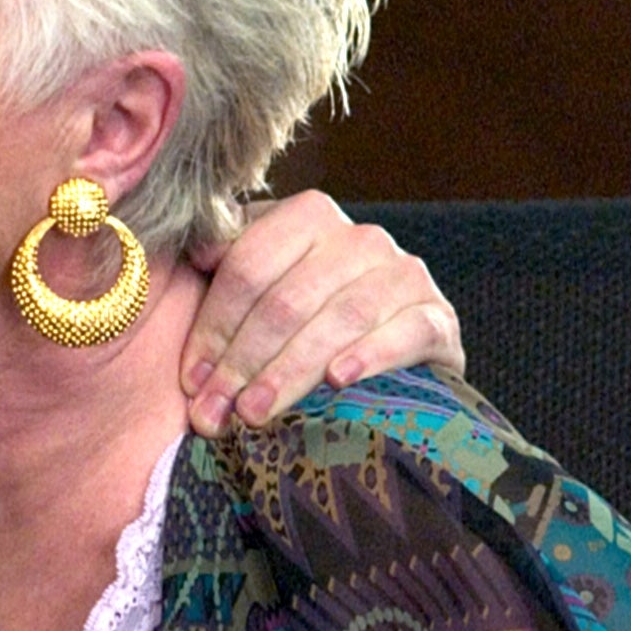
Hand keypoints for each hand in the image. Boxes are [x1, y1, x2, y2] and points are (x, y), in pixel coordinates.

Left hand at [183, 191, 463, 434]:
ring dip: (291, 370)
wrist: (391, 343)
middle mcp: (360, 237)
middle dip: (244, 362)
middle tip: (215, 413)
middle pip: (288, 300)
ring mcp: (403, 273)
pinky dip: (370, 354)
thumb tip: (199, 252)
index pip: (248, 267)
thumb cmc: (306, 315)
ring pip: (340, 318)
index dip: (214, 327)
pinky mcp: (438, 316)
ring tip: (256, 413)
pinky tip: (337, 381)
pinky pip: (406, 330)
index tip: (191, 382)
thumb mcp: (261, 282)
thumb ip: (225, 263)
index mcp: (308, 216)